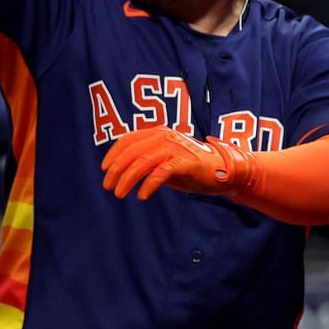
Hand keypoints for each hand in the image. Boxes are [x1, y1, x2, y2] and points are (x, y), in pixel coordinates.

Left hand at [101, 127, 250, 201]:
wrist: (223, 171)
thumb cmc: (190, 167)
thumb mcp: (163, 162)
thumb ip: (145, 161)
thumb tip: (120, 171)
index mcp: (157, 133)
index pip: (128, 140)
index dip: (113, 154)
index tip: (104, 169)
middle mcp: (164, 137)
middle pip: (132, 152)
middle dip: (116, 170)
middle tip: (108, 186)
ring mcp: (176, 148)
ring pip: (143, 162)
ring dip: (128, 179)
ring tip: (120, 194)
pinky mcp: (186, 162)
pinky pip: (161, 172)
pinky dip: (149, 184)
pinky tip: (142, 195)